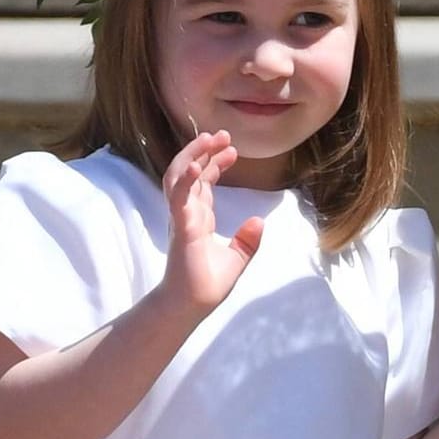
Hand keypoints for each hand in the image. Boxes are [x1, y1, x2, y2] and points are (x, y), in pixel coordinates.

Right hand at [160, 131, 263, 316]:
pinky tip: (198, 164)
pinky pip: (180, 198)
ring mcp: (182, 218)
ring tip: (209, 139)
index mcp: (198, 217)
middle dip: (202, 150)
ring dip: (192, 155)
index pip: (203, 182)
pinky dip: (187, 179)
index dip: (214, 163)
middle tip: (221, 134)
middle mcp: (188, 213)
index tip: (232, 149)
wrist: (193, 305)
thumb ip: (247, 240)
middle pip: (189, 172)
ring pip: (178, 177)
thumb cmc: (208, 283)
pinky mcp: (182, 227)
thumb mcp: (237, 258)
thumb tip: (260, 221)